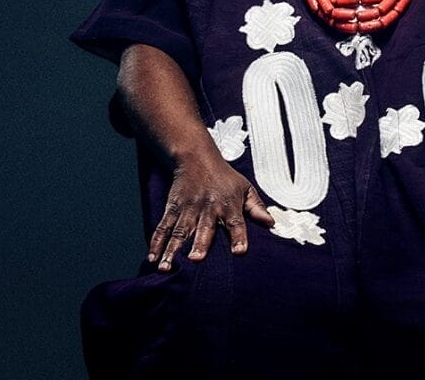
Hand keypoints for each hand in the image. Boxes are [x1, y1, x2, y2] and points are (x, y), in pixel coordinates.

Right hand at [148, 153, 273, 267]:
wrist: (197, 156)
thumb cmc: (224, 177)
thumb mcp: (245, 188)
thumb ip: (257, 207)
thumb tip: (272, 224)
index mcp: (228, 204)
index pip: (236, 222)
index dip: (239, 237)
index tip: (240, 252)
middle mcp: (207, 207)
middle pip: (203, 228)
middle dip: (199, 244)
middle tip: (195, 260)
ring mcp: (188, 208)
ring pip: (179, 231)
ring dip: (171, 249)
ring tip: (165, 267)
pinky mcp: (172, 208)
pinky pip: (163, 226)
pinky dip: (156, 242)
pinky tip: (152, 258)